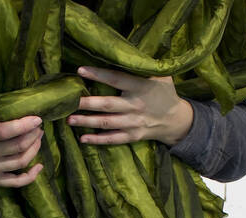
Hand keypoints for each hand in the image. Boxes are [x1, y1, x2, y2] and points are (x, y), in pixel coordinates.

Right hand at [0, 85, 44, 193]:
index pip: (4, 131)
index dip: (24, 125)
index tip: (37, 118)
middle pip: (17, 146)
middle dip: (33, 134)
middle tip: (39, 126)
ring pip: (20, 162)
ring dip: (34, 149)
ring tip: (39, 138)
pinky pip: (15, 182)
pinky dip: (30, 176)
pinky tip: (39, 167)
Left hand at [67, 66, 193, 145]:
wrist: (176, 119)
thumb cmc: (163, 92)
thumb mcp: (160, 75)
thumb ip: (143, 66)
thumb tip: (124, 50)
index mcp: (141, 87)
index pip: (117, 79)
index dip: (98, 75)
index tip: (80, 70)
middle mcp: (136, 105)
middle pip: (108, 104)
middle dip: (87, 103)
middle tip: (69, 101)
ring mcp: (134, 123)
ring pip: (107, 123)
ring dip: (87, 122)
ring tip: (69, 119)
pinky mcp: (133, 136)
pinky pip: (113, 139)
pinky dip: (98, 140)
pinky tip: (83, 138)